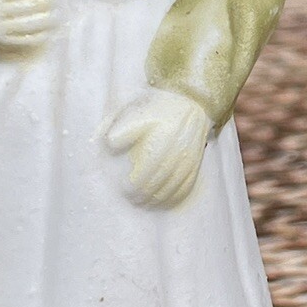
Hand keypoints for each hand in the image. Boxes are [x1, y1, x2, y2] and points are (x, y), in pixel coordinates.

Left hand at [106, 89, 211, 208]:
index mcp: (162, 142)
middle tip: (133, 199)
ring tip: (145, 203)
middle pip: (159, 182)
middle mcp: (178, 154)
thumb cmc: (160, 108)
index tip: (124, 189)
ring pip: (173, 187)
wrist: (190, 103)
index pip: (146, 172)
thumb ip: (123, 130)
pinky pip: (187, 186)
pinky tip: (165, 201)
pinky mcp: (196, 163)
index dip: (134, 185)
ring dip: (158, 199)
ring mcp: (190, 160)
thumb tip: (110, 144)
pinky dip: (175, 196)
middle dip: (144, 195)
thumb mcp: (138, 113)